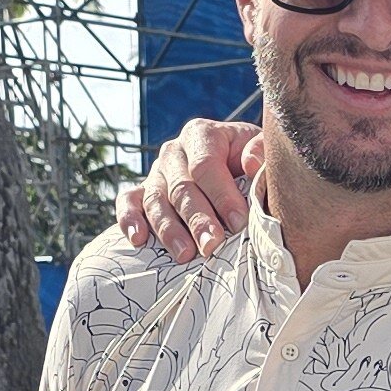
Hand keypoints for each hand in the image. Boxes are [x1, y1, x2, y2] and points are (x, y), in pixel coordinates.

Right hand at [116, 115, 260, 262]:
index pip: (206, 165)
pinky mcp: (143, 192)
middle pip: (181, 187)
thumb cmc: (250, 160)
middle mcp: (174, 152)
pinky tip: (138, 239)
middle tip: (212, 245)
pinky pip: (128, 202)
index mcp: (202, 135)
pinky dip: (129, 219)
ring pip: (156, 201)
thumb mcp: (262, 149)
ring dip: (169, 230)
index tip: (239, 222)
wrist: (234, 165)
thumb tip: (251, 164)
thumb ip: (261, 152)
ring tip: (185, 255)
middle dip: (197, 219)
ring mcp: (156, 173)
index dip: (221, 195)